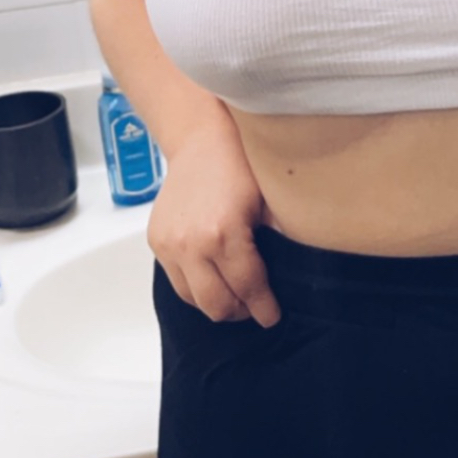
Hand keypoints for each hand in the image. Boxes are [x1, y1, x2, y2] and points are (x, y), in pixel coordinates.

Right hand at [146, 121, 280, 326]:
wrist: (201, 141)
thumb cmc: (240, 167)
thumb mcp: (271, 203)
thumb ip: (282, 241)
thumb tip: (300, 275)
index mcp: (224, 233)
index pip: (247, 288)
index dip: (263, 308)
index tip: (272, 316)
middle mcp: (191, 244)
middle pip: (216, 305)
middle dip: (239, 311)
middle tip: (254, 306)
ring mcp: (170, 245)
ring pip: (193, 299)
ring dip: (216, 301)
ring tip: (235, 292)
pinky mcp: (156, 242)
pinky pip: (176, 281)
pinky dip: (196, 286)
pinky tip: (214, 276)